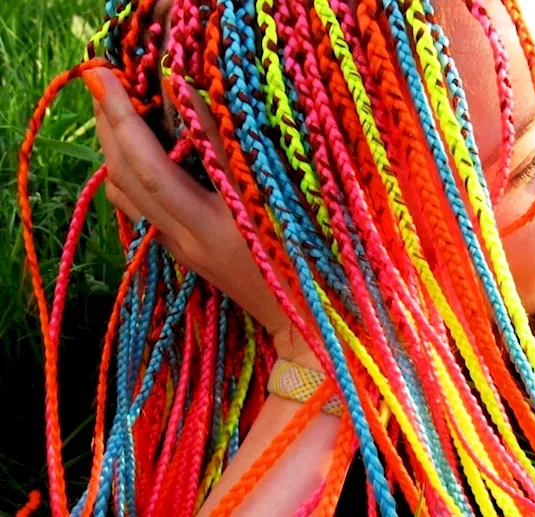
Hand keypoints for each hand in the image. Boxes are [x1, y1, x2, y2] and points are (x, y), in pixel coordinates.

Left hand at [83, 67, 314, 363]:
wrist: (311, 329)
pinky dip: (131, 171)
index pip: (151, 163)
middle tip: (103, 77)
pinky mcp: (189, 255)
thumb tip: (190, 95)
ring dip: (114, 147)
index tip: (112, 74)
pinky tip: (140, 151)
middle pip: (127, 177)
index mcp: (212, 226)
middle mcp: (187, 239)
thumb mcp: (283, 200)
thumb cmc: (315, 264)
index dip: (127, 117)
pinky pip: (143, 207)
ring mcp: (184, 250)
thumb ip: (235, 150)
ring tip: (116, 106)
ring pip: (128, 194)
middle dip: (111, 124)